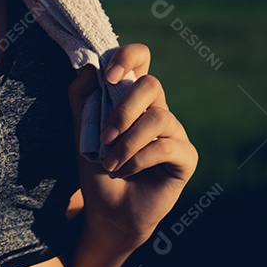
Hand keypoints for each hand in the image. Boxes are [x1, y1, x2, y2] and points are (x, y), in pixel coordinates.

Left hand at [68, 44, 197, 245]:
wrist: (107, 210)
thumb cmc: (97, 168)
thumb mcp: (81, 131)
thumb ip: (81, 97)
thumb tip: (87, 67)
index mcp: (133, 98)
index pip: (141, 59)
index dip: (128, 56)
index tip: (107, 76)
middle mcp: (157, 110)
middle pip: (152, 84)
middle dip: (123, 110)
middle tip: (104, 137)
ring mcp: (174, 132)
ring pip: (158, 118)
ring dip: (127, 143)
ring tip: (110, 164)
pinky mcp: (185, 156)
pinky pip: (166, 147)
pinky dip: (138, 160)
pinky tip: (126, 172)